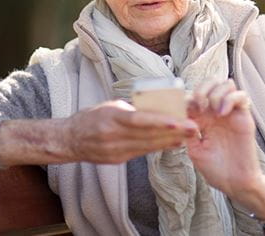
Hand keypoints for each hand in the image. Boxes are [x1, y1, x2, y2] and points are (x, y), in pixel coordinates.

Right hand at [0, 100, 196, 165]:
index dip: (159, 121)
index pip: (139, 120)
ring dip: (170, 140)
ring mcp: (115, 150)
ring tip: (189, 135)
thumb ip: (131, 108)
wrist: (70, 139)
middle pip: (148, 135)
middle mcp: (113, 136)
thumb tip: (156, 106)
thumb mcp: (110, 105)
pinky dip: (159, 147)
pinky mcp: (117, 160)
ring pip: (148, 145)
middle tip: (195, 127)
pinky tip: (173, 143)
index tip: (179, 120)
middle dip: (173, 132)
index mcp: (110, 118)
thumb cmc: (91, 117)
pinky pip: (142, 152)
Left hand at [184, 79, 261, 194]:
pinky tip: (222, 113)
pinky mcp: (244, 117)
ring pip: (226, 84)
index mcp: (202, 119)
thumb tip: (183, 115)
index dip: (187, 97)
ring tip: (213, 110)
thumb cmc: (215, 169)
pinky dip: (230, 98)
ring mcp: (231, 113)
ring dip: (216, 93)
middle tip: (198, 105)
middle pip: (211, 83)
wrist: (235, 183)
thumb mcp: (195, 151)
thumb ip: (188, 132)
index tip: (184, 109)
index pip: (194, 95)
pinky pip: (241, 96)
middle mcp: (216, 112)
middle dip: (202, 88)